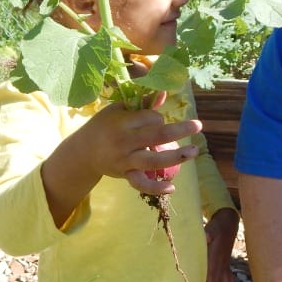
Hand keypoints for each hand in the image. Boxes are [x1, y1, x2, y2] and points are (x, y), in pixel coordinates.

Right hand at [42, 95, 202, 227]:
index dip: (158, 117)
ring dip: (175, 156)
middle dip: (179, 130)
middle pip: (156, 135)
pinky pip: (141, 184)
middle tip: (198, 125)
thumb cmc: (104, 125)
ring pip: (153, 160)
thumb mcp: (119, 110)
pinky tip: (172, 188)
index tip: (156, 119)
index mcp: (123, 122)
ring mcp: (125, 161)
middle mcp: (125, 142)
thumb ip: (142, 103)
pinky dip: (155, 188)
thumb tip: (164, 93)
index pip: (150, 118)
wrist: (83, 152)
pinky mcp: (125, 175)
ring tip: (194, 152)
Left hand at [200, 208, 238, 281]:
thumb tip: (206, 237)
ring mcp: (226, 264)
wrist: (228, 223)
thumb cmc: (217, 227)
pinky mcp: (227, 264)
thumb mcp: (210, 228)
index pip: (213, 275)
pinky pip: (227, 279)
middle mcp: (222, 263)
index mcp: (217, 256)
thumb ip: (208, 234)